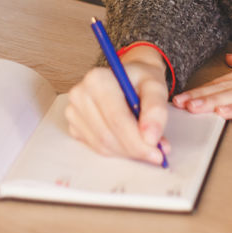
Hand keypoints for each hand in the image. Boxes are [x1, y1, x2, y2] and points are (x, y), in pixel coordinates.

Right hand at [65, 46, 169, 165]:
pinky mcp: (74, 126)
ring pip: (102, 145)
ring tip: (144, 145)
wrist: (128, 78)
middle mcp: (80, 94)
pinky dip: (116, 150)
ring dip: (126, 152)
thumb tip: (151, 138)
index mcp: (97, 79)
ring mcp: (74, 112)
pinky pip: (96, 147)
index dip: (137, 141)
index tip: (157, 153)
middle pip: (107, 135)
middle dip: (134, 149)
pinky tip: (128, 140)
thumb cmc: (141, 81)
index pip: (116, 119)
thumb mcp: (156, 87)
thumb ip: (156, 110)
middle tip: (155, 154)